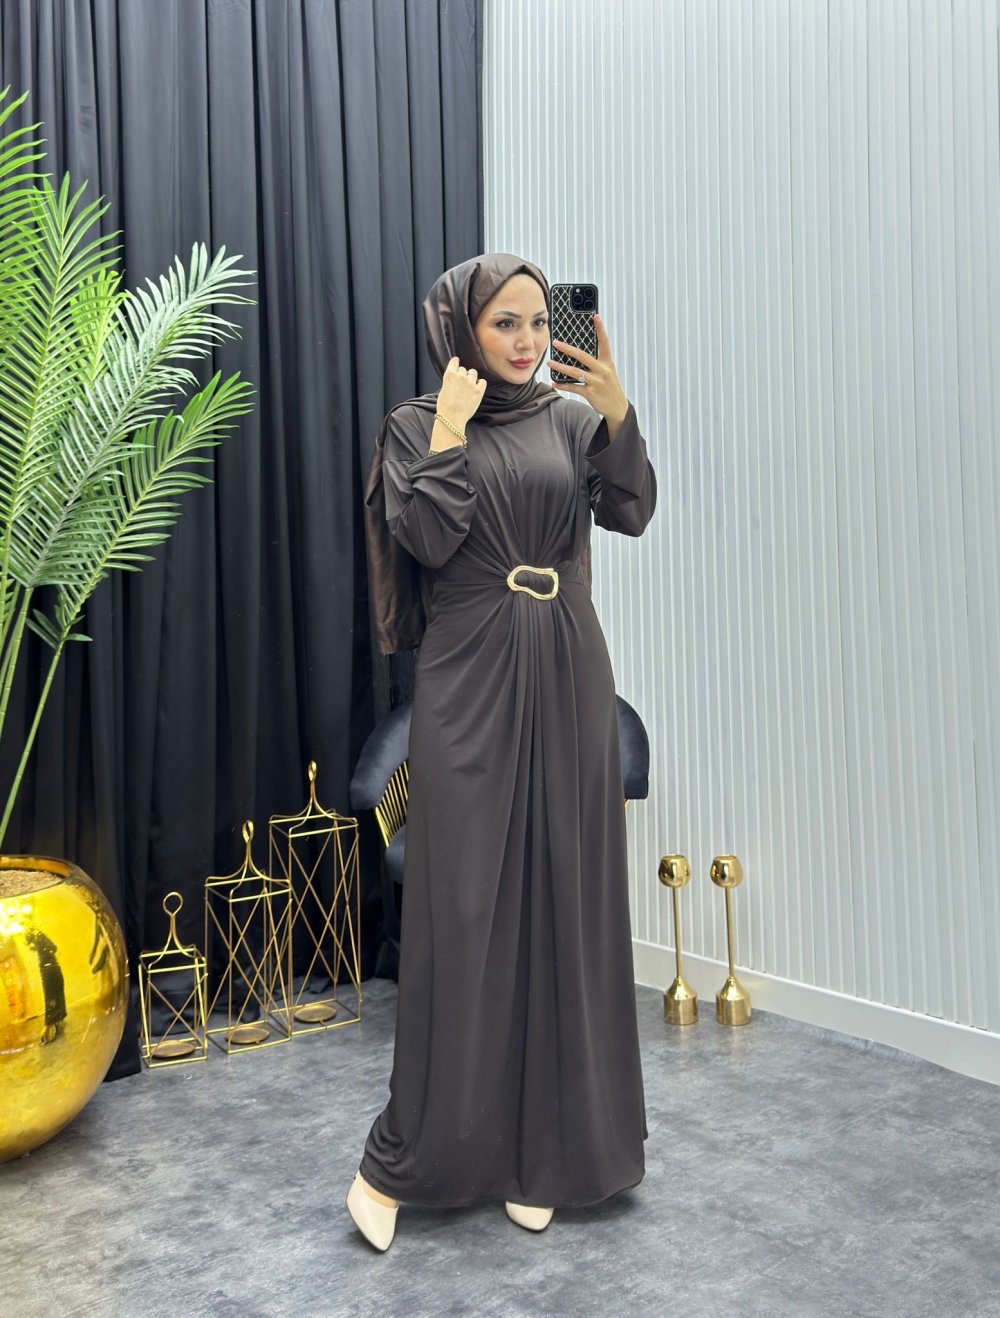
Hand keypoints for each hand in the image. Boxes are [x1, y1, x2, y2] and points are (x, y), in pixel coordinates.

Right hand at [436, 356, 487, 428]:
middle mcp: (460, 376)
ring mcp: (470, 383)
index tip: (457, 363)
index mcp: (449, 375)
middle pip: (464, 369)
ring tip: (469, 387)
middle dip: (463, 375)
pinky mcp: (478, 391)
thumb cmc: (445, 407)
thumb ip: (450, 381)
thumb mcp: (443, 390)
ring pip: (473, 373)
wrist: (452, 418)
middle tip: (461, 384)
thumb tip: (455, 379)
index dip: (456, 362)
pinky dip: (480, 384)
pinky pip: (483, 382)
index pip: (454, 361)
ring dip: (471, 378)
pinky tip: (477, 389)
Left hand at [547, 314, 628, 434]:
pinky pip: (573, 387)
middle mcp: (603, 370)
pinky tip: (554, 382)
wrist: (618, 407)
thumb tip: (578, 354)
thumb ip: (597, 362)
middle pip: (582, 356)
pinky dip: (563, 385)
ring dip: (560, 367)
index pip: (604, 342)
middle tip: (556, 343)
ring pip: (575, 372)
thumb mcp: (608, 372)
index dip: (600, 329)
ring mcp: (596, 382)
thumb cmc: (610, 387)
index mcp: (607, 362)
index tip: (595, 316)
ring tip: (549, 363)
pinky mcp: (591, 393)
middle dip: (567, 349)